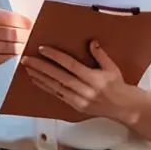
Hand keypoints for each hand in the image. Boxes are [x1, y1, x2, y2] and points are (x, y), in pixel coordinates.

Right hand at [0, 7, 31, 71]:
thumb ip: (6, 18)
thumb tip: (28, 23)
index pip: (6, 17)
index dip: (21, 21)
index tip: (30, 24)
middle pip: (8, 33)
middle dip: (23, 35)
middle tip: (31, 36)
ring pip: (7, 47)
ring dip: (20, 46)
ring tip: (26, 44)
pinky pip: (2, 58)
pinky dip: (12, 55)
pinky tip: (16, 52)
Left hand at [20, 41, 140, 124]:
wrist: (123, 107)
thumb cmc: (118, 85)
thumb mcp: (112, 68)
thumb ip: (100, 55)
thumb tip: (91, 42)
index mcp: (94, 79)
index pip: (70, 65)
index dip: (55, 57)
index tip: (42, 49)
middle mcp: (85, 90)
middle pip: (58, 77)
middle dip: (41, 67)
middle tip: (27, 59)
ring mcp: (79, 100)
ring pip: (55, 87)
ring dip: (40, 77)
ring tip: (28, 69)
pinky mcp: (75, 106)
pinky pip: (57, 95)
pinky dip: (46, 87)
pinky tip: (37, 81)